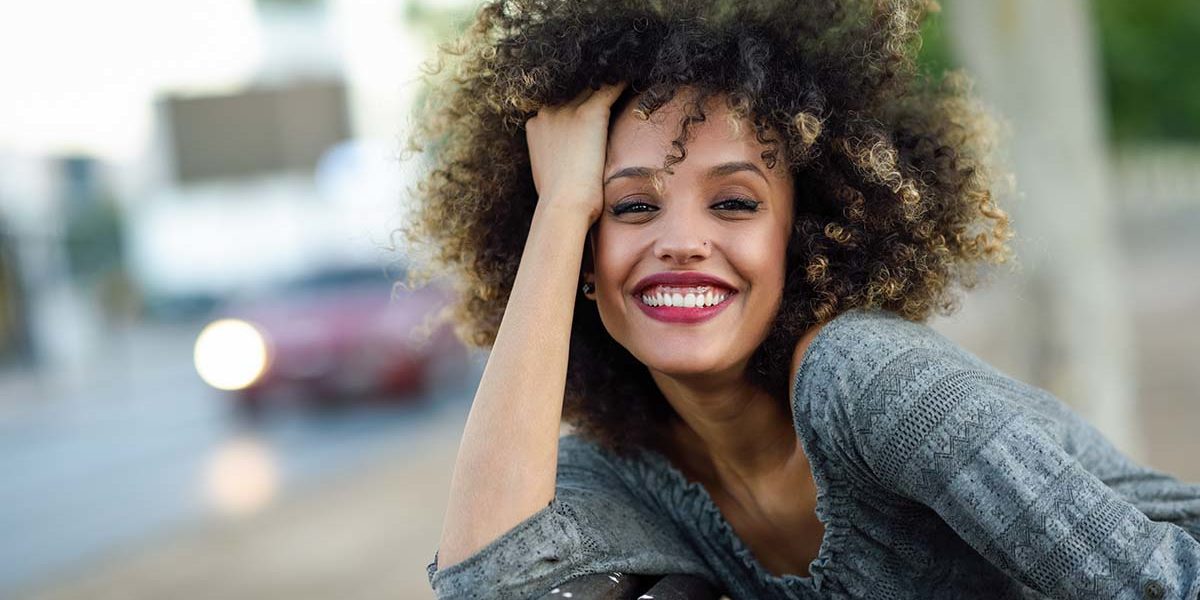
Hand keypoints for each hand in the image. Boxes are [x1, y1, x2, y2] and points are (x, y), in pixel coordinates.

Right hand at [525, 82, 627, 225]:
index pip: (562, 104)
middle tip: (614, 90)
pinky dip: (623, 84)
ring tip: (628, 79)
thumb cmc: (560, 200)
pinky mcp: (589, 113)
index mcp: (536, 125)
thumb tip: (568, 163)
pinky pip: (610, 89)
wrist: (563, 206)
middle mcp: (547, 111)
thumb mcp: (549, 172)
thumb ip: (557, 156)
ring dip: (608, 85)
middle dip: (593, 91)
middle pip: (576, 91)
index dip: (579, 104)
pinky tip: (635, 79)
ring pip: (593, 87)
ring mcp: (567, 111)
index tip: (594, 108)